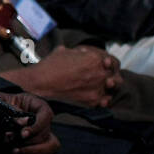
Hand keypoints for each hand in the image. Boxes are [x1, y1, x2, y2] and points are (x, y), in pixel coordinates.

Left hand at [0, 91, 59, 153]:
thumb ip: (9, 110)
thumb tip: (24, 123)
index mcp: (35, 105)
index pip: (46, 114)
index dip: (37, 126)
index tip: (23, 134)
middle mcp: (42, 121)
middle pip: (47, 133)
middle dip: (29, 141)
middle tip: (9, 141)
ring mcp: (43, 136)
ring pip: (52, 147)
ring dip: (33, 151)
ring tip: (14, 151)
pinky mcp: (39, 150)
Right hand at [4, 45, 120, 107]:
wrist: (39, 85)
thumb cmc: (49, 67)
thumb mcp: (64, 51)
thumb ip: (79, 52)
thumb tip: (84, 53)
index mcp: (93, 59)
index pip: (110, 61)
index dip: (106, 63)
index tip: (101, 65)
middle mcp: (99, 73)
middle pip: (113, 74)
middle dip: (106, 74)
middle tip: (97, 76)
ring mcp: (97, 88)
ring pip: (112, 87)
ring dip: (106, 86)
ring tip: (97, 86)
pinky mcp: (92, 101)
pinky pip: (105, 101)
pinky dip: (103, 99)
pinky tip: (96, 96)